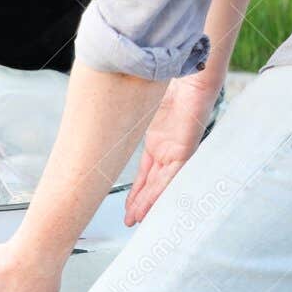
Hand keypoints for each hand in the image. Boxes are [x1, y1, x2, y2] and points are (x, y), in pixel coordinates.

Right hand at [123, 73, 219, 225]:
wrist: (191, 71)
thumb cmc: (171, 83)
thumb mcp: (141, 107)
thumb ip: (127, 119)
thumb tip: (101, 119)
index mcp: (160, 140)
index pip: (147, 173)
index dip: (137, 191)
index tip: (128, 206)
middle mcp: (169, 148)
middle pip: (153, 182)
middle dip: (141, 203)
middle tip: (130, 219)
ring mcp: (179, 149)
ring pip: (163, 184)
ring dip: (149, 203)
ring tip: (137, 219)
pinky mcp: (187, 147)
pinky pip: (173, 175)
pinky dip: (161, 191)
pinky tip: (152, 204)